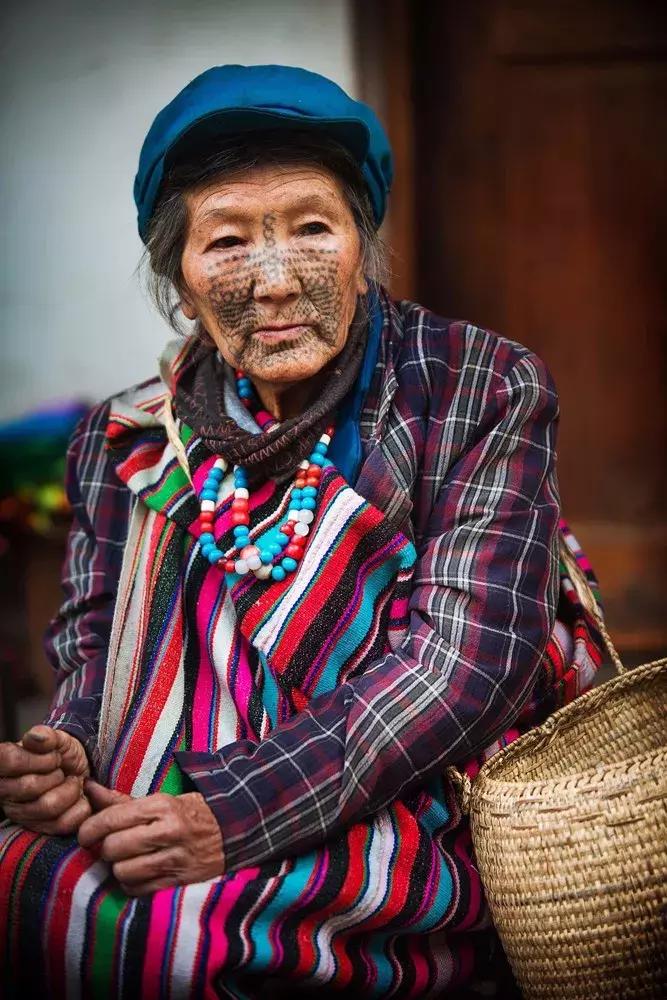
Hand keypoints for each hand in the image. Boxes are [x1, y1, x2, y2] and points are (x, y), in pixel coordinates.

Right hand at [0, 725, 90, 834]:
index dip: (38, 757)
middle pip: (30, 785)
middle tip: (63, 770)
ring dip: (70, 790)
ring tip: (72, 782)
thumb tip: (36, 736)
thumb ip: (47, 736)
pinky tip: (80, 798)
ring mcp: (22, 814)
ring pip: (47, 806)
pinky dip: (79, 807)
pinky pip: (62, 824)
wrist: (80, 772)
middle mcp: (7, 793)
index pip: (10, 760)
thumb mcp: (58, 739)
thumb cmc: (63, 754)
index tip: (53, 756)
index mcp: (4, 767)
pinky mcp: (42, 828)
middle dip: (56, 774)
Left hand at [78, 780, 224, 895]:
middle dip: (105, 849)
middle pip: (114, 848)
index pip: (113, 818)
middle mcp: (169, 831)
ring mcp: (175, 859)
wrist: (232, 830)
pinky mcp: (179, 881)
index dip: (90, 828)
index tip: (85, 834)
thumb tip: (88, 788)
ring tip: (126, 860)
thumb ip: (121, 800)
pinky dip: (131, 883)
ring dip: (118, 868)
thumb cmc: (189, 813)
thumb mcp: (160, 801)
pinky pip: (138, 889)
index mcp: (162, 806)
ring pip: (123, 872)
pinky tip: (139, 873)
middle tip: (110, 846)